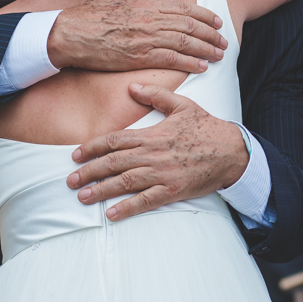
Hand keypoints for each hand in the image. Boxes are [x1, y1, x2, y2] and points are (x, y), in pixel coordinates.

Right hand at [47, 0, 227, 72]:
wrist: (70, 34)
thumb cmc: (89, 14)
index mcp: (147, 4)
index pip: (183, 9)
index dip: (204, 15)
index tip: (216, 21)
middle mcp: (151, 21)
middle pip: (190, 27)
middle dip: (210, 34)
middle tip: (224, 41)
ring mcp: (146, 39)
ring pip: (185, 43)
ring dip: (206, 49)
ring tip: (219, 55)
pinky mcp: (139, 57)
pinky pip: (171, 60)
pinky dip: (189, 63)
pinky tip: (202, 66)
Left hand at [66, 83, 249, 220]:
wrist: (232, 151)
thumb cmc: (207, 127)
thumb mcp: (183, 105)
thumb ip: (155, 95)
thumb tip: (132, 87)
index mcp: (152, 134)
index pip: (115, 140)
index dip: (93, 147)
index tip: (76, 154)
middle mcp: (153, 155)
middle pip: (114, 163)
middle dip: (89, 172)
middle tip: (70, 180)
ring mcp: (162, 174)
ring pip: (125, 183)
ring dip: (102, 190)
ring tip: (83, 197)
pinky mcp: (173, 191)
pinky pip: (146, 201)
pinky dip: (128, 208)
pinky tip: (112, 214)